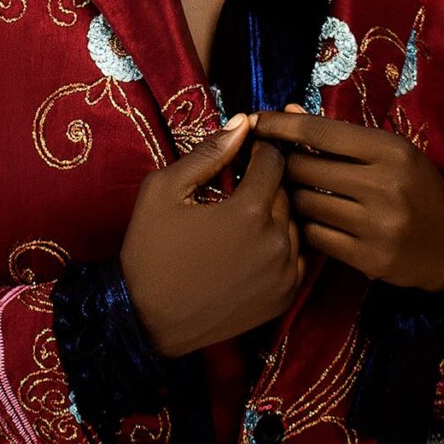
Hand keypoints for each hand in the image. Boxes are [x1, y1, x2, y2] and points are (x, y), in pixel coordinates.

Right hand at [119, 114, 306, 358]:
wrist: (146, 319)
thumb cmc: (151, 249)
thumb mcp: (166, 189)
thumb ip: (209, 153)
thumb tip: (241, 124)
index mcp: (249, 211)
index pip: (273, 160)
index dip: (260, 145)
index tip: (248, 141)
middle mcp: (276, 242)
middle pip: (287, 191)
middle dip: (267, 176)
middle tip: (243, 173)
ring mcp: (285, 274)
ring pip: (295, 223)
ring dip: (276, 209)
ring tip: (245, 207)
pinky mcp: (284, 297)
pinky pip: (298, 256)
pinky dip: (282, 241)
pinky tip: (254, 238)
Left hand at [249, 104, 443, 292]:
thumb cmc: (413, 188)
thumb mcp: (388, 151)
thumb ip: (338, 134)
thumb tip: (288, 110)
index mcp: (390, 150)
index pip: (319, 132)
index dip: (280, 126)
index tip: (256, 121)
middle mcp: (384, 186)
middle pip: (303, 168)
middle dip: (284, 164)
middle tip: (275, 164)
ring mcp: (377, 225)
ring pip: (303, 203)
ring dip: (292, 196)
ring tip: (296, 192)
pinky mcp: (369, 259)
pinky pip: (313, 236)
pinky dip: (304, 226)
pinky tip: (309, 220)